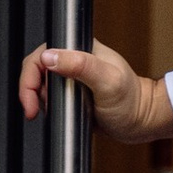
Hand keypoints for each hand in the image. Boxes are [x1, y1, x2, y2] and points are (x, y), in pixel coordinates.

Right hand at [18, 39, 171, 142]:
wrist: (142, 122)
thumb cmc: (132, 101)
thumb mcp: (107, 81)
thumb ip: (80, 66)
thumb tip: (49, 57)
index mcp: (81, 49)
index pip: (42, 53)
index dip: (31, 75)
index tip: (31, 97)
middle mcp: (73, 61)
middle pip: (36, 70)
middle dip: (31, 92)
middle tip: (36, 111)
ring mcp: (71, 78)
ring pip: (41, 86)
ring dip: (39, 101)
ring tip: (51, 113)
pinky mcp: (71, 95)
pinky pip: (49, 99)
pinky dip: (47, 108)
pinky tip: (57, 116)